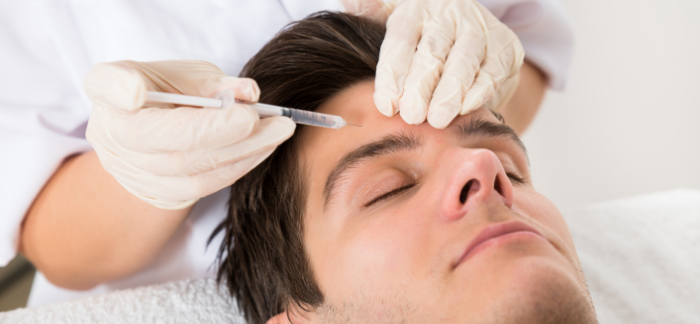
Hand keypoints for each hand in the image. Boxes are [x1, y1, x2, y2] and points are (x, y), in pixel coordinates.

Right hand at [84, 60, 294, 208]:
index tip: (137, 90)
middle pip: (161, 137)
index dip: (118, 89)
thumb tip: (249, 93)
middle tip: (268, 118)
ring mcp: (132, 168)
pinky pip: (203, 185)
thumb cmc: (168, 94)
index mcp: (108, 88)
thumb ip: (212, 82)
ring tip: (278, 130)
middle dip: (221, 130)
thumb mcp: (185, 74)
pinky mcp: (160, 192)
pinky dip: (239, 165)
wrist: (156, 136)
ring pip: (188, 168)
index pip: (106, 85)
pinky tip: (264, 147)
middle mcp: (111, 132)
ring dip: (242, 149)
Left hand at [342, 0, 524, 128]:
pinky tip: (466, 108)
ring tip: (437, 119)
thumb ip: (369, 10)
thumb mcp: (391, 16)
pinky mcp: (505, 47)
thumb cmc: (420, 33)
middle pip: (432, 51)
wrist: (467, 32)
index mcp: (415, 8)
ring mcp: (479, 29)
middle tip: (412, 116)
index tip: (386, 104)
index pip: (401, 38)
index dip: (393, 72)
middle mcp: (449, 14)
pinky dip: (480, 90)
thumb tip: (347, 0)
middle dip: (421, 86)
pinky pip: (493, 70)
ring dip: (450, 92)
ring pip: (464, 61)